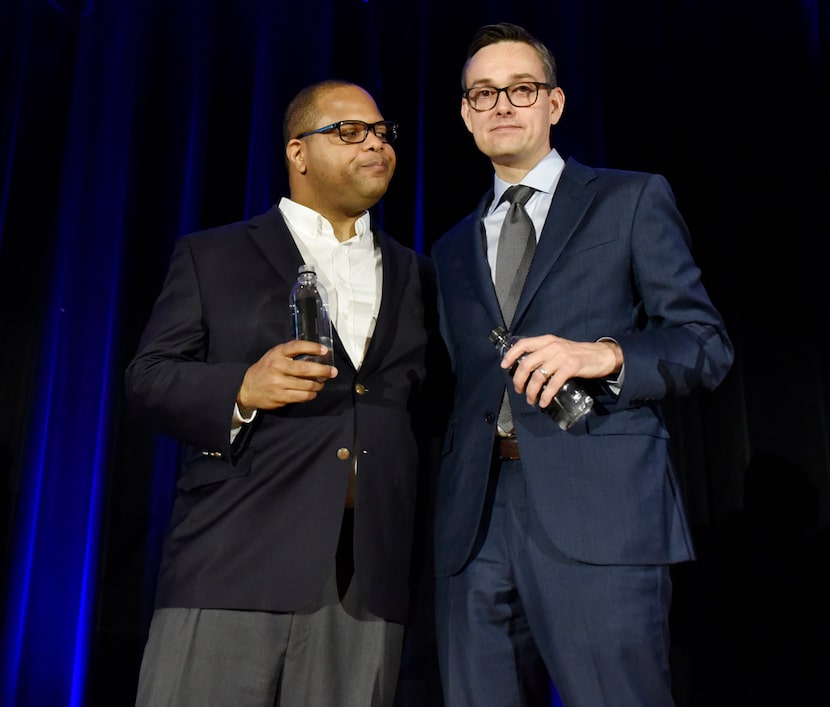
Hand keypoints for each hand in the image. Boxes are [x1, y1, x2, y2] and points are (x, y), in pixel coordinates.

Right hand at [237, 340, 337, 410]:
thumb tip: (315, 354)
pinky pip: (302, 396)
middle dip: (323, 370)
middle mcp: (277, 367)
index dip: (312, 347)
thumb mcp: (274, 355)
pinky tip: (312, 392)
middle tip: (333, 372)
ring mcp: (279, 383)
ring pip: (307, 385)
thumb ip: (290, 353)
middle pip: (305, 369)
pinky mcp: (281, 397)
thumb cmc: (265, 369)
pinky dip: (311, 394)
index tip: (324, 350)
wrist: (247, 388)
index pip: (296, 347)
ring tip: (321, 383)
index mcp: (276, 354)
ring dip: (318, 385)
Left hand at [500, 334, 621, 408]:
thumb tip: (527, 368)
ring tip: (531, 400)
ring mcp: (561, 356)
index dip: (510, 355)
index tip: (504, 366)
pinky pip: (553, 384)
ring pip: (538, 376)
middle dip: (519, 380)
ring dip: (531, 391)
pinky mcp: (571, 367)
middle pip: (526, 364)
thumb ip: (544, 354)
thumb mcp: (559, 348)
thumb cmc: (578, 354)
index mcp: (547, 340)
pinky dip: (546, 395)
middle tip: (519, 390)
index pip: (523, 344)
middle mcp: (552, 346)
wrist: (602, 355)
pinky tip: (543, 402)